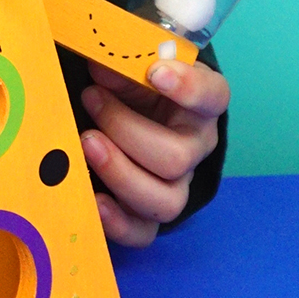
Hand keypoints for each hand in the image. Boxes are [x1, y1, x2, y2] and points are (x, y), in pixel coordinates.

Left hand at [78, 56, 229, 246]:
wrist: (126, 111)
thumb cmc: (132, 82)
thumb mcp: (129, 65)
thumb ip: (119, 64)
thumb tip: (102, 67)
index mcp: (198, 104)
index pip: (212, 96)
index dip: (189, 88)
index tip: (156, 72)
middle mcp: (194, 148)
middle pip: (177, 157)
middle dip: (127, 129)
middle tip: (91, 98)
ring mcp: (175, 185)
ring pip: (165, 200)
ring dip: (120, 172)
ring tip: (86, 141)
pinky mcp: (149, 214)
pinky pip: (143, 234)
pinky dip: (117, 222)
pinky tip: (93, 198)